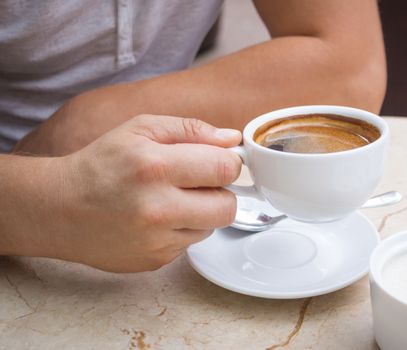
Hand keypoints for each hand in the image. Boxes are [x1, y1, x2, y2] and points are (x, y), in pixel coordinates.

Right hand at [49, 115, 241, 271]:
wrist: (60, 210)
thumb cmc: (101, 164)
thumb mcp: (140, 129)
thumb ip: (191, 130)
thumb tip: (232, 139)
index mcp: (154, 166)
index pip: (225, 168)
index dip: (228, 163)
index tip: (217, 161)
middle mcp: (157, 208)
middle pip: (228, 207)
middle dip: (221, 192)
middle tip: (199, 183)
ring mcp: (156, 241)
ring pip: (211, 227)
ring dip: (201, 212)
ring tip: (171, 200)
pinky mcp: (155, 261)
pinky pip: (189, 243)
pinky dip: (182, 229)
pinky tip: (157, 219)